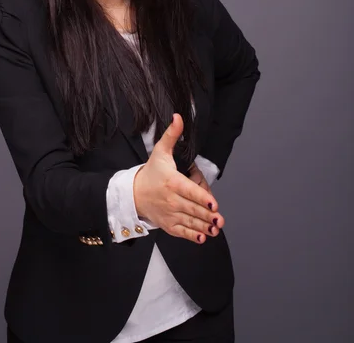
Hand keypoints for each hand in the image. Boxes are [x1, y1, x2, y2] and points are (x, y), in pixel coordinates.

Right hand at [133, 113, 224, 243]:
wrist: (133, 194)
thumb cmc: (151, 173)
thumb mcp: (161, 151)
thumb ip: (172, 135)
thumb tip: (178, 117)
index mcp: (172, 181)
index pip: (189, 191)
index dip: (202, 198)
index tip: (213, 204)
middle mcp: (171, 200)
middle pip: (192, 208)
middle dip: (207, 215)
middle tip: (220, 219)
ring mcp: (170, 214)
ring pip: (190, 221)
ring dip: (204, 226)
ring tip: (216, 229)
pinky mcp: (168, 225)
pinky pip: (182, 232)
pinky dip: (192, 236)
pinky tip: (203, 237)